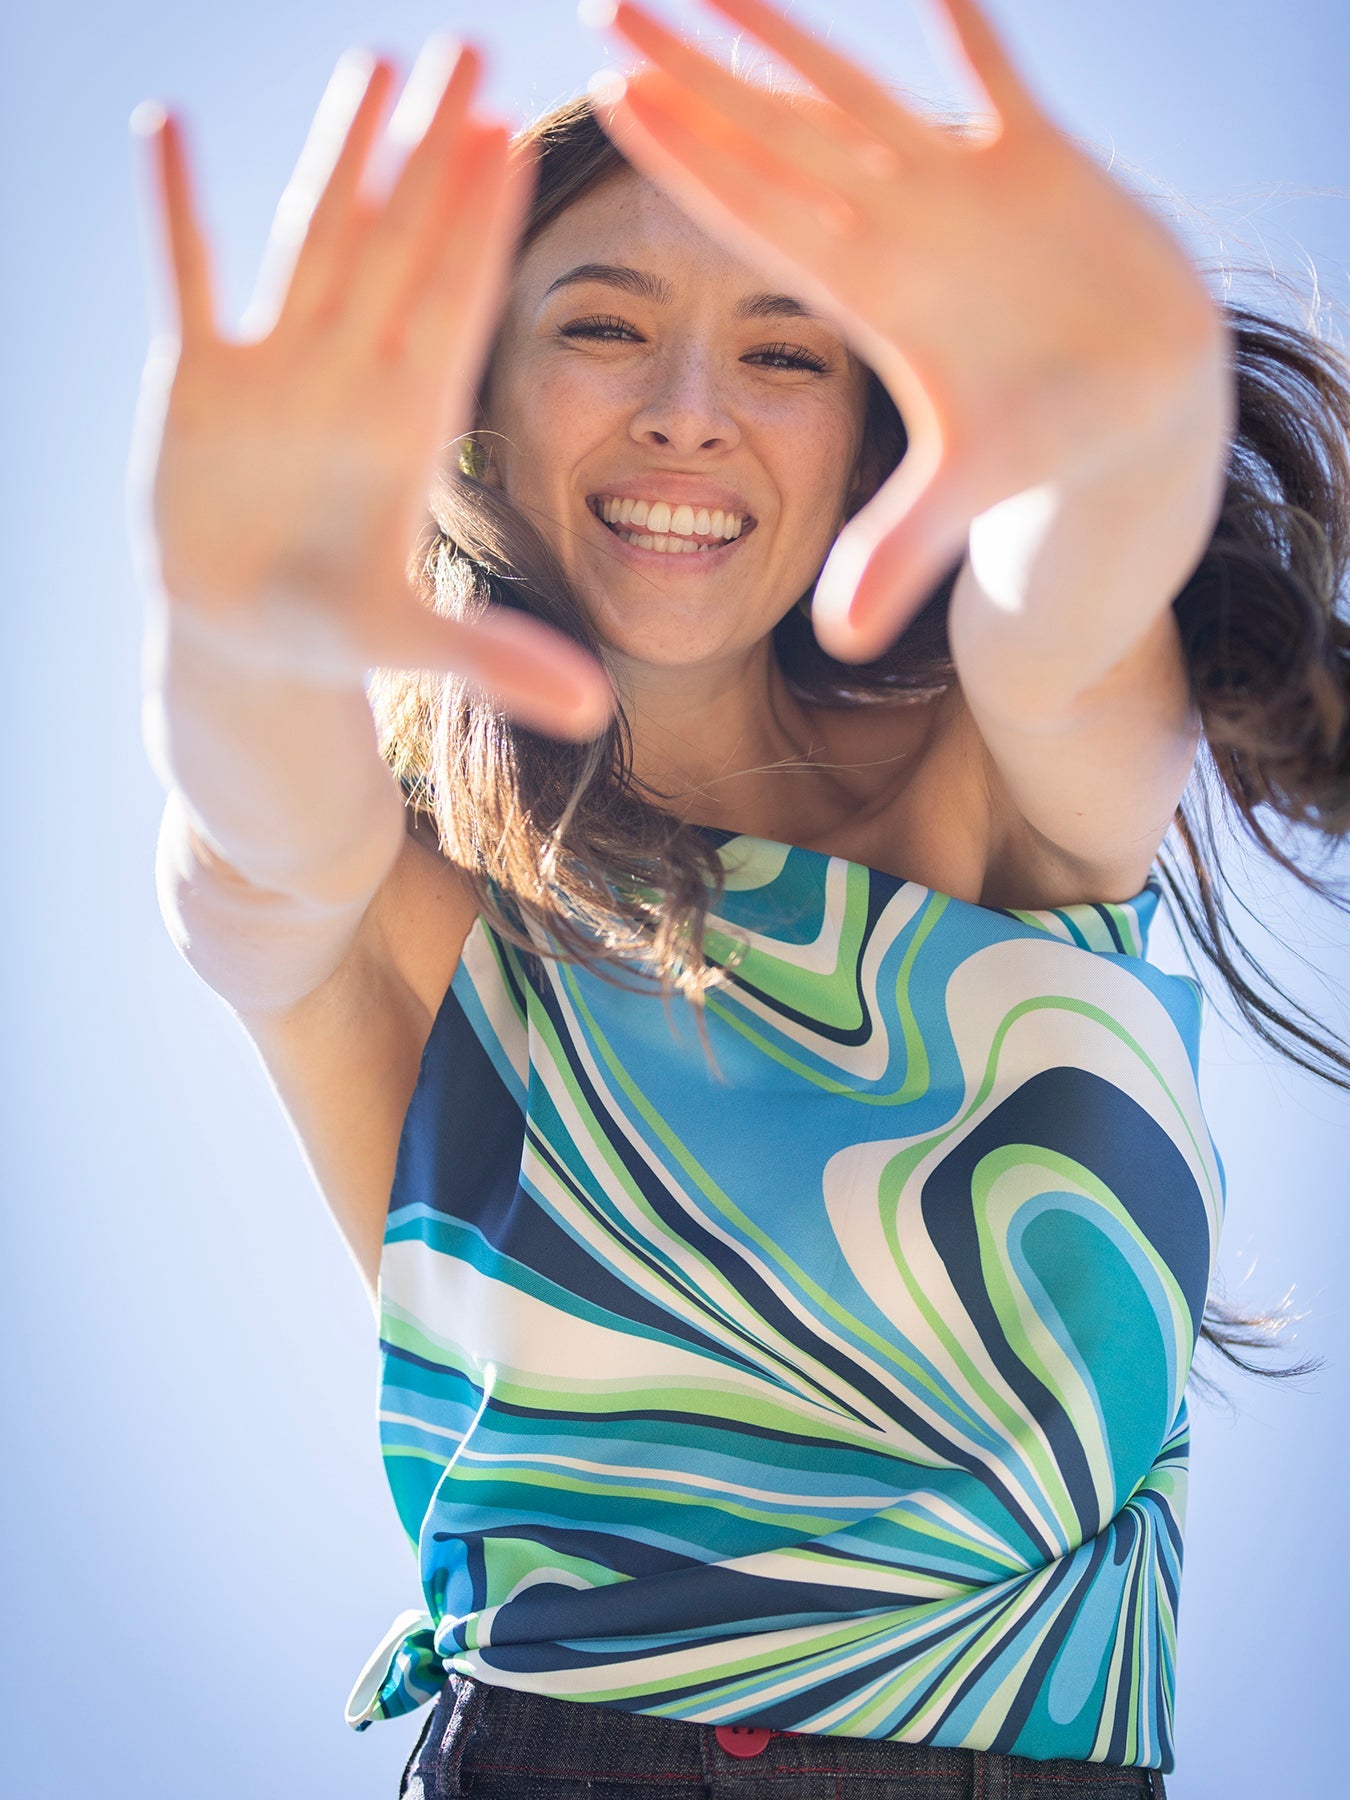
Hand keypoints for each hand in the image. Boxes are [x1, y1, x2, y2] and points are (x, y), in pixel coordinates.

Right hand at [129, 44, 611, 737]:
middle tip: (467, 50)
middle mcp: (351, 376)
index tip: (515, 142)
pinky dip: (176, 212)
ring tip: (369, 63)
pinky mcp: (196, 384)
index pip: (455, 304)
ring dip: (338, 155)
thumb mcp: (412, 643)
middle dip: (429, 153)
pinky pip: (189, 279)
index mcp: (410, 422)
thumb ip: (498, 660)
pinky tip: (165, 131)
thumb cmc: (332, 632)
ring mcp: (275, 369)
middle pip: (397, 244)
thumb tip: (598, 710)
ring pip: (311, 239)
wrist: (247, 639)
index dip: (480, 226)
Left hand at [586, 0, 1227, 660]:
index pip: (758, 218)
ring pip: (859, 87)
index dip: (691, 162)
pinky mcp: (1044, 161)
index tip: (614, 104)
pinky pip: (996, 73)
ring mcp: (966, 187)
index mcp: (868, 295)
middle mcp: (900, 229)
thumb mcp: (964, 499)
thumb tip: (842, 643)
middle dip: (697, 74)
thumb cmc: (1042, 450)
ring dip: (787, 29)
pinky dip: (968, 24)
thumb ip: (895, 552)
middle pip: (779, 138)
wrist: (1133, 412)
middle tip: (606, 6)